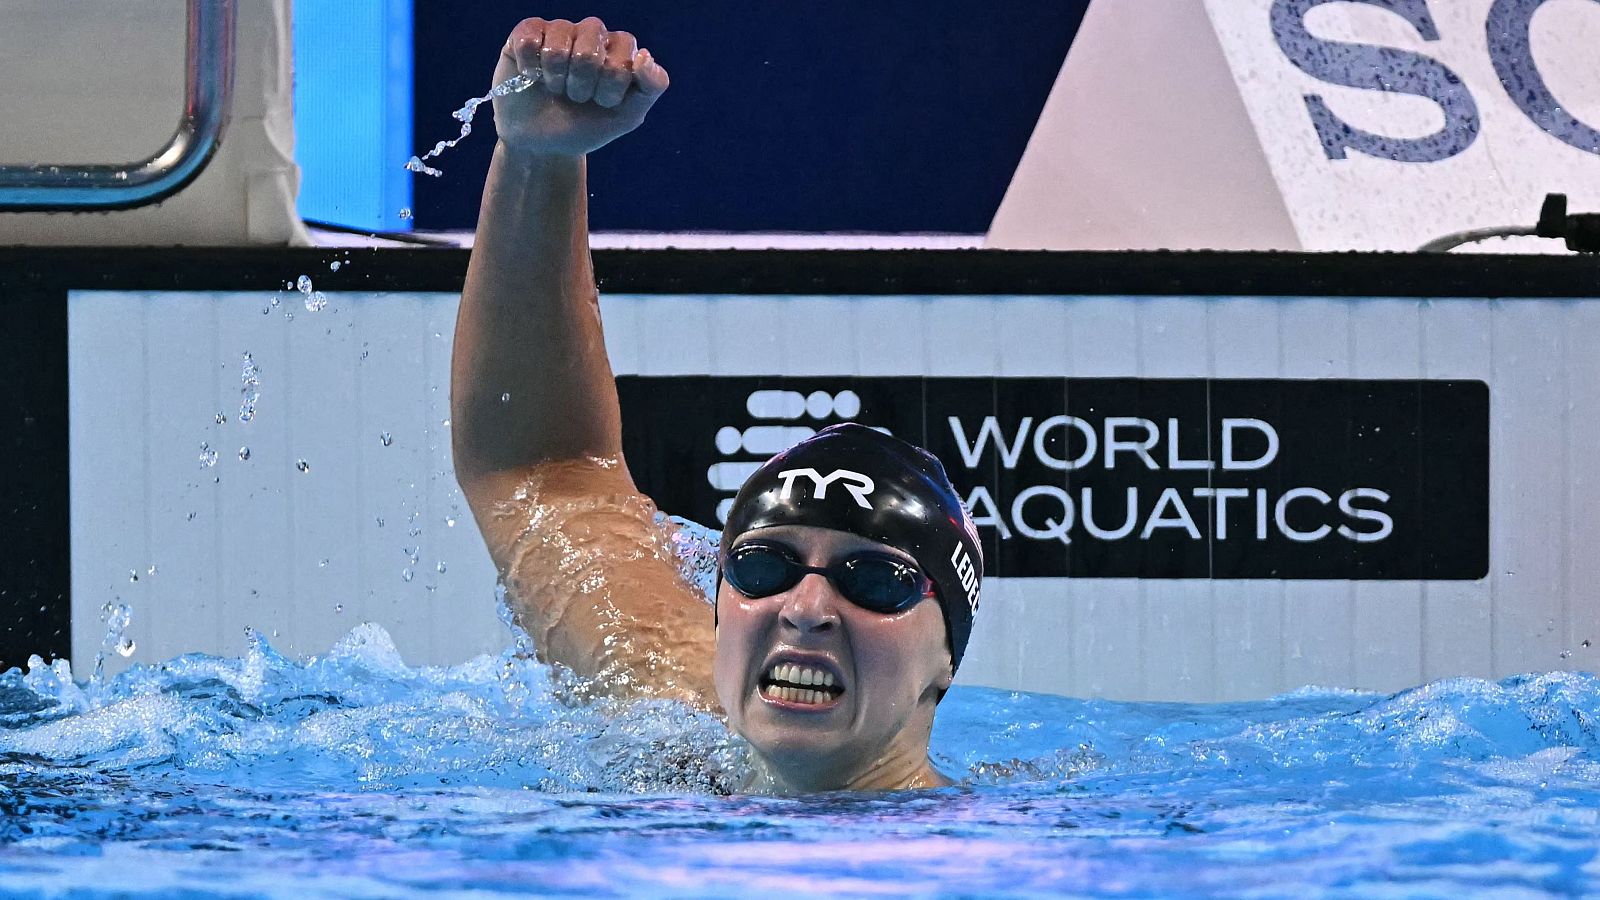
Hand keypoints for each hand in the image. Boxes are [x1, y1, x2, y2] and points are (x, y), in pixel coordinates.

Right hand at [492, 17, 668, 157]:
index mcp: (619, 49)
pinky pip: (529, 40)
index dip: (612, 85)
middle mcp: (591, 33)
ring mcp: (559, 30)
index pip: (626, 51)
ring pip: (559, 46)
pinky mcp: (526, 33)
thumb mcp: (627, 116)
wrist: (542, 144)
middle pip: (590, 47)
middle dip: (582, 85)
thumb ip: (651, 87)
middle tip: (577, 97)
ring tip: (555, 89)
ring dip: (556, 79)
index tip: (604, 102)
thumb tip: (644, 55)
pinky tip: (532, 77)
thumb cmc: (586, 126)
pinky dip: (530, 68)